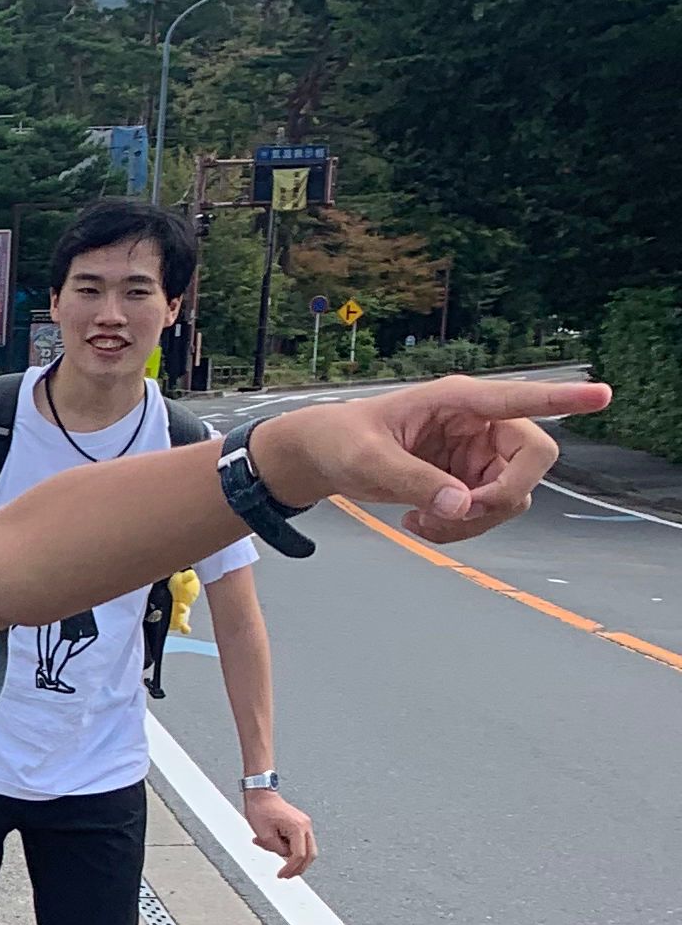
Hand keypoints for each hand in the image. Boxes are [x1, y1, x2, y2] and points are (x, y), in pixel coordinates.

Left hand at [243, 787, 314, 878]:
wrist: (260, 794)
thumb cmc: (260, 810)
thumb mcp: (264, 835)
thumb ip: (276, 849)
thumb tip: (285, 856)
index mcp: (298, 828)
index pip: (299, 855)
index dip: (290, 868)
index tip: (281, 875)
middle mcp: (305, 826)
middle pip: (310, 855)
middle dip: (299, 868)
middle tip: (286, 875)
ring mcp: (305, 824)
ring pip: (308, 850)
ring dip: (295, 859)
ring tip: (279, 863)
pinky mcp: (300, 824)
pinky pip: (301, 842)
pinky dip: (291, 849)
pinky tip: (275, 847)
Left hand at [266, 375, 607, 542]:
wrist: (324, 458)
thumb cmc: (342, 441)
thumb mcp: (367, 460)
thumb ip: (413, 481)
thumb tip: (462, 505)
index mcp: (457, 400)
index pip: (517, 398)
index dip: (561, 400)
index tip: (600, 396)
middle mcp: (480, 424)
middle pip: (532, 461)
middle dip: (499, 495)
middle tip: (455, 512)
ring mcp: (480, 454)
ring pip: (513, 495)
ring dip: (475, 521)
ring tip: (421, 522)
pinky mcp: (471, 479)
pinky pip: (490, 512)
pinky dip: (462, 528)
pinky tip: (423, 523)